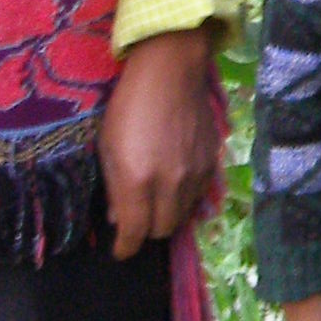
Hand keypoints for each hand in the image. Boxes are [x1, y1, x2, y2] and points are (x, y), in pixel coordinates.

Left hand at [98, 26, 221, 260]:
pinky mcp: (212, 162)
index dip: (125, 248)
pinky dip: (186, 197)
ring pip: (184, 215)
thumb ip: (115, 188)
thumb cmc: (129, 105)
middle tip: (136, 220)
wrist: (171, 70)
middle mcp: (171, 183)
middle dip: (146, 232)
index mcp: (139, 180)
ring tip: (156, 199)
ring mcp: (196, 173)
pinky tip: (175, 180)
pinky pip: (200, 195)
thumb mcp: (108, 146)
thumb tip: (119, 219)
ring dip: (168, 214)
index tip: (120, 250)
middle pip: (162, 231)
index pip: (134, 234)